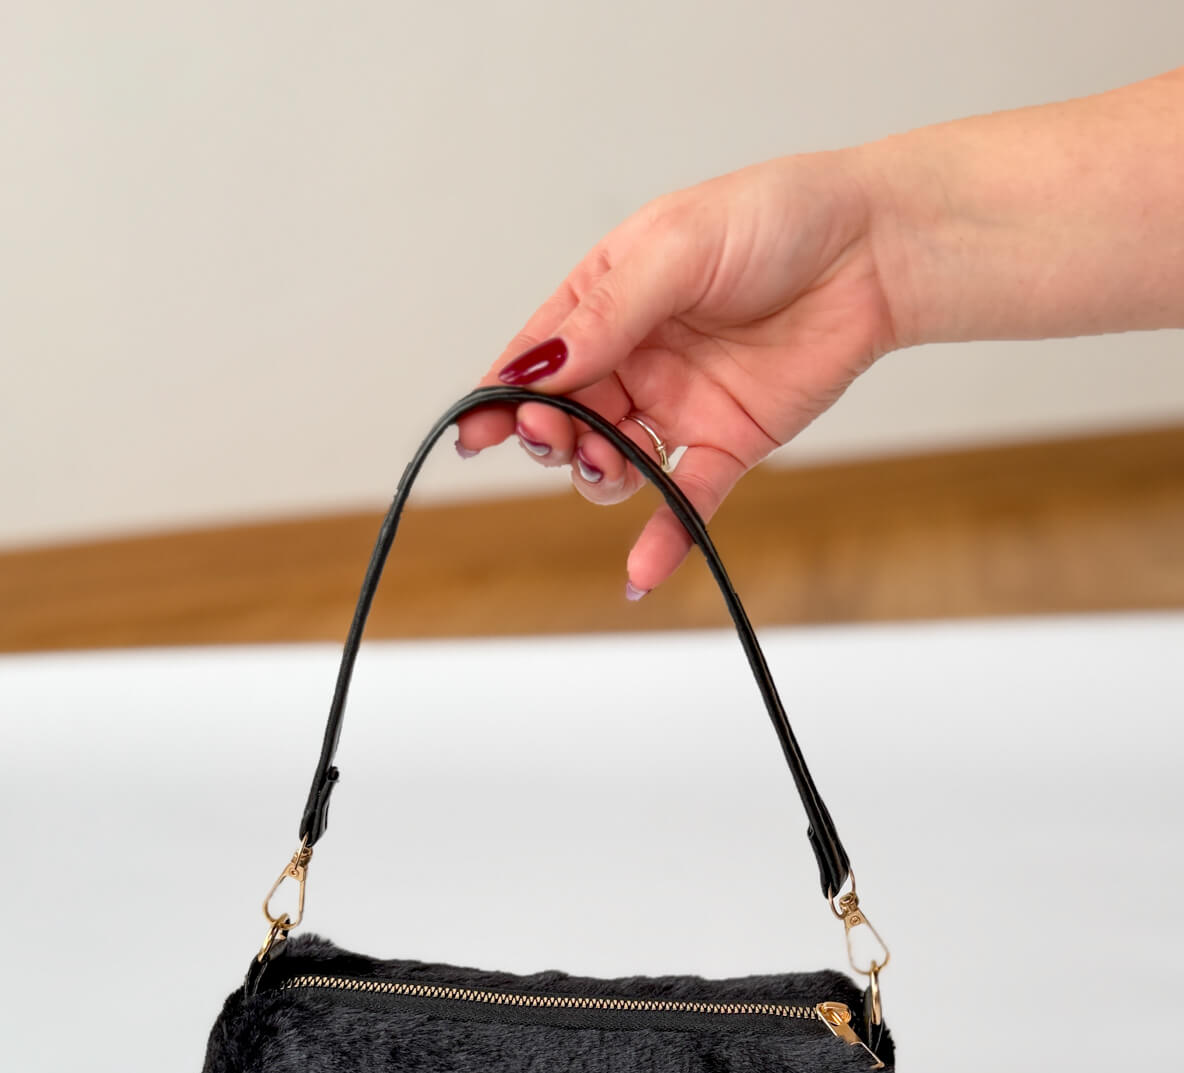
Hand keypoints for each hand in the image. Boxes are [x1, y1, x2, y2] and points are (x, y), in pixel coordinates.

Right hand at [457, 150, 895, 598]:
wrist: (874, 250)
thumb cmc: (777, 219)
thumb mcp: (677, 249)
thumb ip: (609, 315)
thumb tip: (538, 368)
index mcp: (608, 299)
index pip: (538, 356)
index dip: (501, 396)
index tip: (475, 432)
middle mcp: (636, 357)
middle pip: (566, 417)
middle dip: (550, 435)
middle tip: (556, 436)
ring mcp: (679, 405)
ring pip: (614, 463)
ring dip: (598, 474)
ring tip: (607, 462)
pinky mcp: (728, 443)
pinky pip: (684, 501)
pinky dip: (662, 540)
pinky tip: (639, 576)